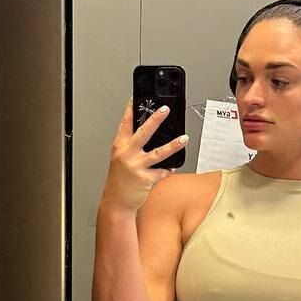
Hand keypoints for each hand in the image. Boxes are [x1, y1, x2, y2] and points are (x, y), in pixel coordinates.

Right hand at [100, 96, 188, 214]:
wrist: (116, 203)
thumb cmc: (119, 180)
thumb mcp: (120, 158)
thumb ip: (131, 146)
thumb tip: (149, 133)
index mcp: (119, 146)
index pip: (125, 123)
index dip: (131, 109)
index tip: (137, 97)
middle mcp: (127, 154)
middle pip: (143, 132)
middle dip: (155, 119)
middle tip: (166, 109)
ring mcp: (136, 166)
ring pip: (158, 152)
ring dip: (173, 145)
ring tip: (184, 138)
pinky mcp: (145, 178)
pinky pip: (162, 171)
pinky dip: (168, 169)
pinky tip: (171, 167)